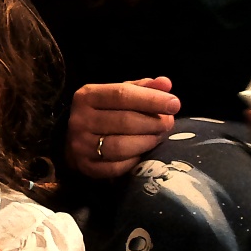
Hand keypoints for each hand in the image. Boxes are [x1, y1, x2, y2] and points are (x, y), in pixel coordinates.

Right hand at [65, 77, 179, 178]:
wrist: (75, 137)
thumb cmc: (104, 112)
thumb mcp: (119, 95)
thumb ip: (142, 88)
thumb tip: (165, 83)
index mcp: (87, 96)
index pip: (121, 94)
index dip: (151, 99)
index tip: (174, 104)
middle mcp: (79, 119)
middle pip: (124, 121)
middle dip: (153, 123)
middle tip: (168, 124)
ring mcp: (80, 144)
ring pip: (121, 146)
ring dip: (147, 142)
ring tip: (157, 137)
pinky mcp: (85, 166)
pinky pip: (116, 167)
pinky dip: (134, 161)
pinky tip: (141, 154)